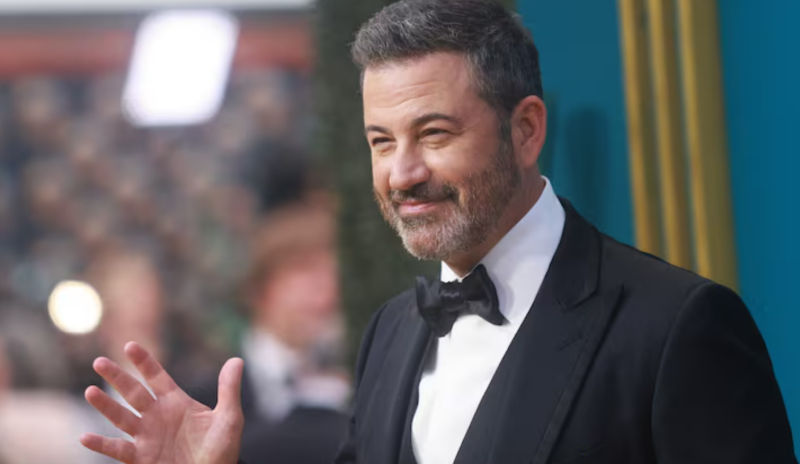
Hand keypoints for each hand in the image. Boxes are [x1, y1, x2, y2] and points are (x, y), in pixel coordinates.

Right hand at [81, 342, 244, 463]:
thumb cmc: (222, 450)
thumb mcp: (229, 419)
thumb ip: (228, 390)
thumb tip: (236, 360)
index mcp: (176, 403)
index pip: (157, 377)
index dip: (144, 362)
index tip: (130, 346)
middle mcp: (157, 417)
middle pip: (133, 393)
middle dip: (117, 377)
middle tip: (99, 362)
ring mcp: (147, 437)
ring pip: (121, 417)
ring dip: (105, 406)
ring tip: (89, 391)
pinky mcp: (141, 458)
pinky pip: (118, 450)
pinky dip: (101, 444)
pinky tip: (85, 437)